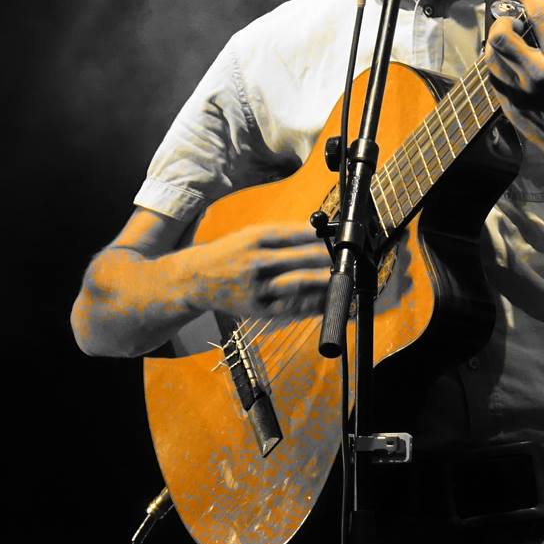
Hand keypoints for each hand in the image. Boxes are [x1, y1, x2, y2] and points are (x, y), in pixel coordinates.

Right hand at [180, 223, 333, 318]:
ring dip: (323, 283)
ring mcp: (257, 287)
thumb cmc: (229, 254)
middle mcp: (256, 262)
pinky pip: (290, 307)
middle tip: (347, 260)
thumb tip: (318, 234)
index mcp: (255, 239)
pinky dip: (311, 305)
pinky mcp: (258, 309)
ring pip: (297, 285)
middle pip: (301, 259)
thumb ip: (281, 235)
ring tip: (342, 280)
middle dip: (328, 259)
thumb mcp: (249, 235)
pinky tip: (326, 301)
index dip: (322, 237)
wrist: (196, 279)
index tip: (340, 238)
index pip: (296, 235)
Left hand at [483, 0, 543, 174]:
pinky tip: (513, 67)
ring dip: (498, 44)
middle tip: (516, 23)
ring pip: (490, 58)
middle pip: (500, 37)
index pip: (541, 18)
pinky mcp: (510, 109)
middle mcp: (536, 77)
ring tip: (513, 44)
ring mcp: (519, 95)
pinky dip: (499, 67)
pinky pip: (494, 79)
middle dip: (504, 22)